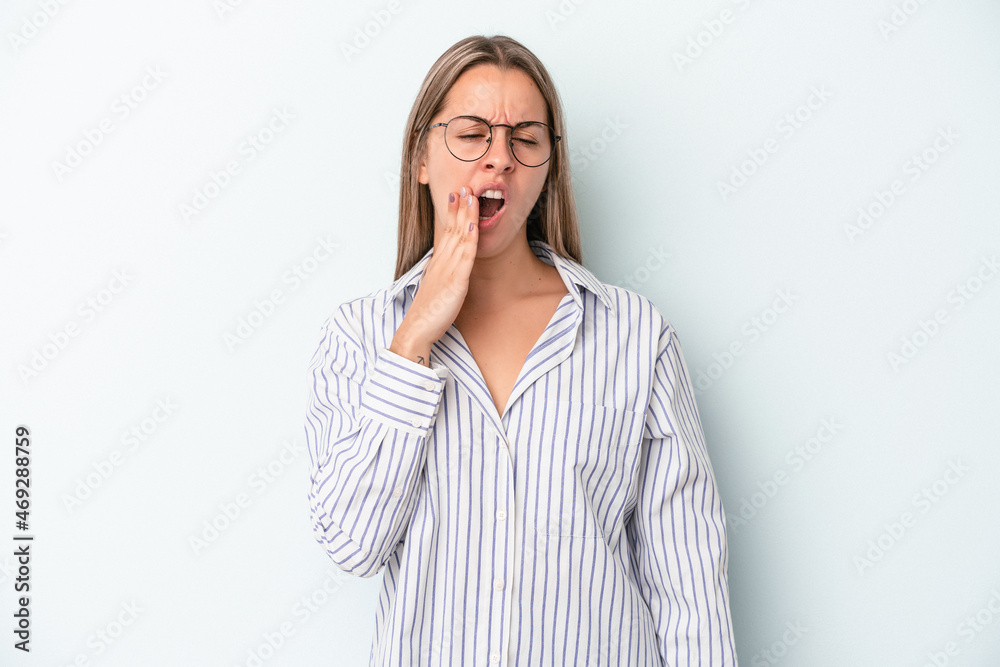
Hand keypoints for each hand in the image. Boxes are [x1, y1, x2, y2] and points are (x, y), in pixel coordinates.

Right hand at [390, 186, 478, 363]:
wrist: (418, 329)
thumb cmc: (428, 312)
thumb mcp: (437, 286)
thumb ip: (445, 272)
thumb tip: (453, 264)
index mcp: (438, 262)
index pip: (447, 231)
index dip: (453, 212)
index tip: (457, 195)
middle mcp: (442, 262)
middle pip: (452, 228)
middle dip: (460, 206)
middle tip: (465, 185)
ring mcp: (448, 270)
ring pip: (459, 237)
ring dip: (465, 215)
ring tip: (471, 196)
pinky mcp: (455, 282)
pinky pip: (464, 257)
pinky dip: (469, 240)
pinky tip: (472, 226)